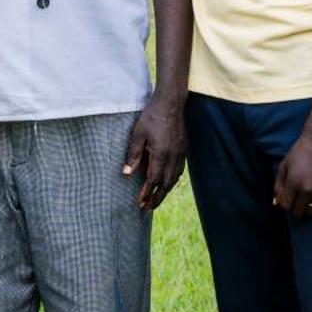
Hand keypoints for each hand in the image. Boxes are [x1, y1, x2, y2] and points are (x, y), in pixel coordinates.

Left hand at [122, 94, 186, 210]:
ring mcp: (181, 153)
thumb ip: (133, 154)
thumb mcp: (138, 134)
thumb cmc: (151, 116)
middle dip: (157, 198)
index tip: (140, 203)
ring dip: (165, 191)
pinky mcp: (184, 149)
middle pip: (166, 184)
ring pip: (174, 178)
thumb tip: (127, 174)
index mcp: (161, 154)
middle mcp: (173, 156)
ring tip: (157, 200)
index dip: (147, 193)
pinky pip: (179, 170)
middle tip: (148, 208)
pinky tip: (167, 183)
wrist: (171, 103)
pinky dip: (172, 180)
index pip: (153, 179)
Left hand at [273, 130, 311, 218]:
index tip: (286, 199)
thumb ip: (278, 186)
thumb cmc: (298, 153)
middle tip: (295, 201)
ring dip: (307, 209)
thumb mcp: (283, 167)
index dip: (284, 204)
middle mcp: (306, 189)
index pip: (286, 206)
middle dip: (295, 209)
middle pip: (299, 212)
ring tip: (305, 201)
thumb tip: (275, 202)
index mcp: (292, 183)